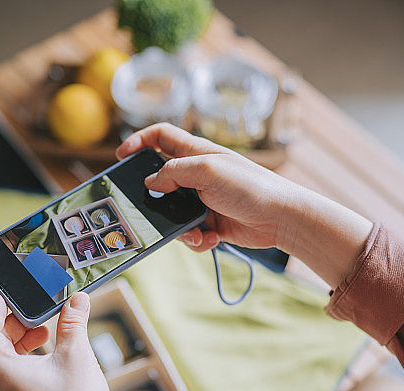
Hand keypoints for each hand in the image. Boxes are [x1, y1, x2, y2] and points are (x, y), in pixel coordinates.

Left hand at [0, 292, 134, 390]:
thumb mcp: (76, 355)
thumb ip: (73, 323)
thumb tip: (78, 300)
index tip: (3, 295)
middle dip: (11, 326)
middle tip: (33, 312)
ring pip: (0, 365)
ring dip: (19, 344)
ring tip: (45, 334)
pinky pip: (9, 381)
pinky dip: (23, 363)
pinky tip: (48, 360)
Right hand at [116, 122, 303, 252]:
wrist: (281, 218)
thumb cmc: (251, 186)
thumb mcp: (207, 171)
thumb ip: (173, 172)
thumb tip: (151, 184)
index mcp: (196, 153)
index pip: (161, 137)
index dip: (139, 141)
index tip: (122, 156)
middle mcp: (198, 174)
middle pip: (160, 180)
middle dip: (153, 198)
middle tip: (145, 210)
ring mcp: (204, 199)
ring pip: (172, 213)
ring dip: (179, 226)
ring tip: (196, 233)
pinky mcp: (211, 223)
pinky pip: (190, 233)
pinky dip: (197, 239)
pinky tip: (211, 240)